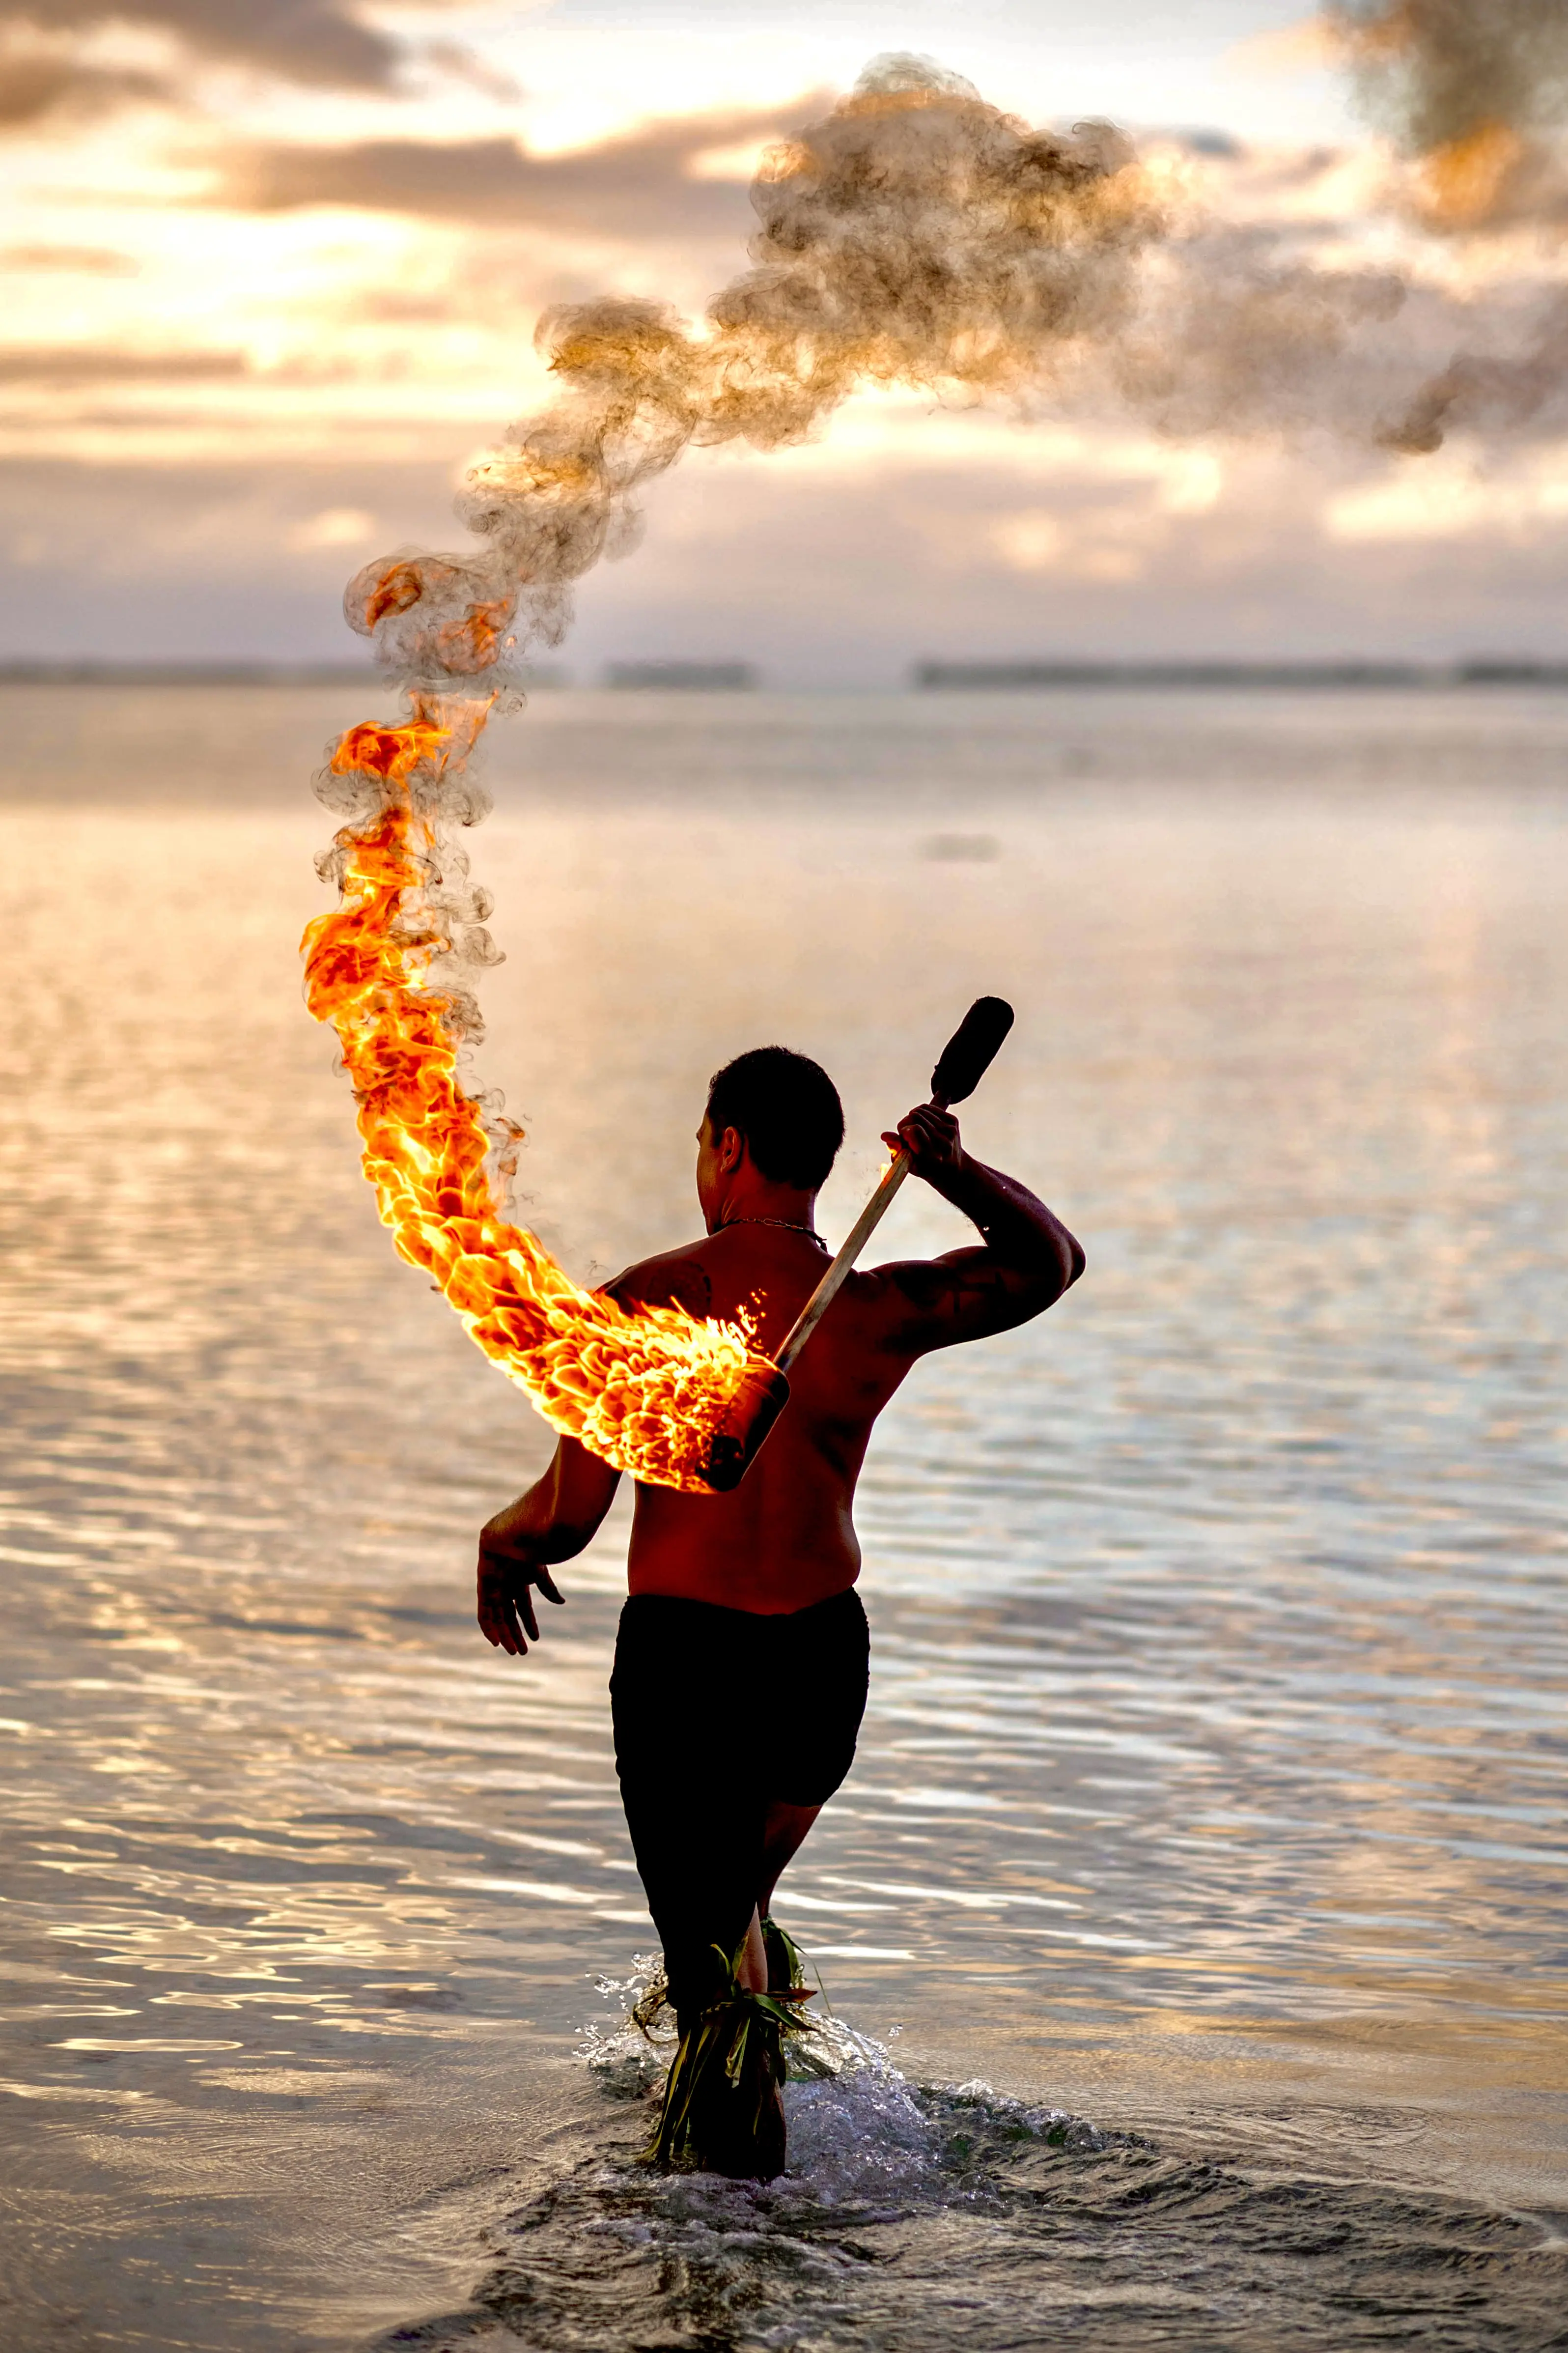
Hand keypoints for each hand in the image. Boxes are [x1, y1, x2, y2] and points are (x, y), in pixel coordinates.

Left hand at [477, 1538, 564, 1655]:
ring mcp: (494, 1588)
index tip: (536, 1639)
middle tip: (522, 1653)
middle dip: (515, 1634)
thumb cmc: (529, 1547)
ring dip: (504, 1635)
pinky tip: (495, 1641)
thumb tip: (561, 1603)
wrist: (512, 1534)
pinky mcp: (484, 1589)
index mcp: (519, 1582)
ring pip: (497, 1618)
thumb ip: (548, 1589)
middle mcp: (506, 1587)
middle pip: (509, 1617)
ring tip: (512, 1651)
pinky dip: (488, 1628)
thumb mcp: (540, 1572)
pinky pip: (483, 1613)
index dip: (529, 1624)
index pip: (523, 1609)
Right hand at [881, 1103, 962, 1179]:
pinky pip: (929, 1108)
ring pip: (922, 1110)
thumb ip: (895, 1150)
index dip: (904, 1131)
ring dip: (913, 1117)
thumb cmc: (925, 1168)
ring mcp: (950, 1131)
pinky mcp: (953, 1122)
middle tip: (907, 1134)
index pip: (914, 1130)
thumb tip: (884, 1135)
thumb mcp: (908, 1165)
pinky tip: (922, 1123)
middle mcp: (944, 1143)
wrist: (952, 1168)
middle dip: (906, 1122)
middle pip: (916, 1116)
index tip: (904, 1138)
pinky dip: (921, 1112)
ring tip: (914, 1129)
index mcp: (932, 1157)